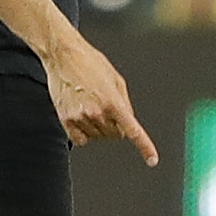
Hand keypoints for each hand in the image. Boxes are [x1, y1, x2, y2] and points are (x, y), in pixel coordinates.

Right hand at [43, 35, 156, 165]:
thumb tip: (129, 121)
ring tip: (91, 105)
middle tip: (106, 107)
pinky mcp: (66, 120)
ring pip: (98, 137)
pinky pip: (81, 140)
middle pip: (116, 135)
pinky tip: (81, 116)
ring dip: (99, 127)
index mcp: (113, 102)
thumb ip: (124, 103)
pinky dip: (83, 134)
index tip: (151, 159)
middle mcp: (98, 113)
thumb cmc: (89, 62)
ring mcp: (81, 118)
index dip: (145, 147)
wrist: (64, 56)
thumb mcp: (116, 79)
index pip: (133, 131)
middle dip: (116, 125)